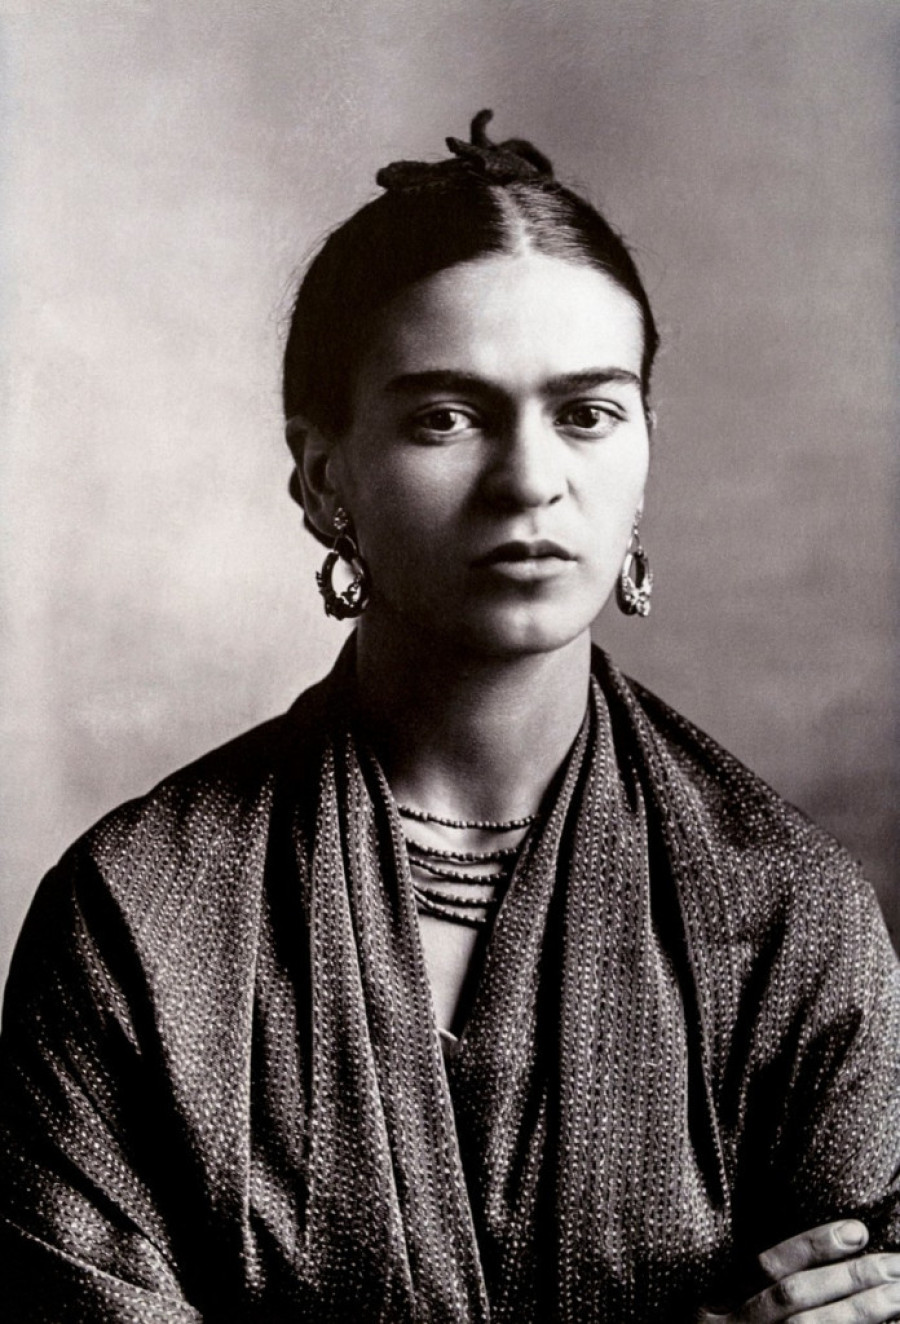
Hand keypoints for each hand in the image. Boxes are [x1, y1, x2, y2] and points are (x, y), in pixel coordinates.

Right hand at [698, 1221, 899, 1321]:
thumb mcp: (724, 1320)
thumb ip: (755, 1294)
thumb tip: (830, 1255)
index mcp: (713, 1312)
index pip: (764, 1267)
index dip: (811, 1246)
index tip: (859, 1230)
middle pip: (794, 1298)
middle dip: (849, 1277)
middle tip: (897, 1264)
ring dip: (862, 1309)